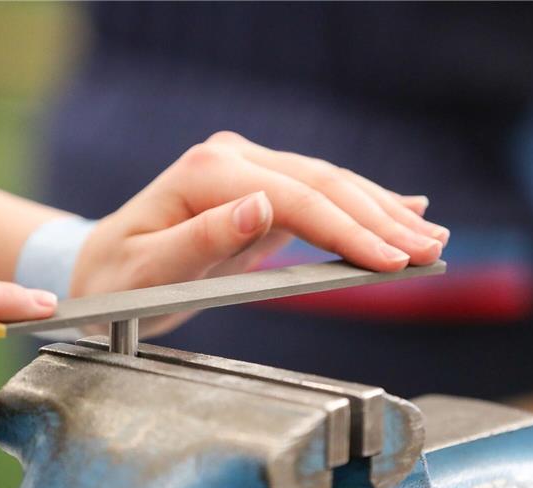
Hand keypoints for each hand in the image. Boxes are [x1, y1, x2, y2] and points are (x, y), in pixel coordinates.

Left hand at [71, 131, 448, 334]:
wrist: (102, 272)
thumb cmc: (117, 281)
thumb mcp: (147, 272)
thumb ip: (199, 239)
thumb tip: (259, 206)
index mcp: (206, 175)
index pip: (294, 198)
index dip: (347, 230)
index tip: (390, 260)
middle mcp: (230, 161)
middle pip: (321, 184)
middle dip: (380, 219)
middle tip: (429, 251)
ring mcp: (247, 171)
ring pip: (328, 185)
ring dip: (382, 211)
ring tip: (429, 237)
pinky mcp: (258, 191)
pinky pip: (318, 196)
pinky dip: (362, 205)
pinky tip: (403, 206)